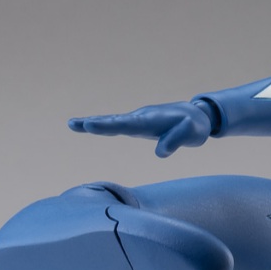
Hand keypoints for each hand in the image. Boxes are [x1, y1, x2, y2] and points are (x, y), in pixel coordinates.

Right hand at [68, 101, 212, 157]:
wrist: (197, 116)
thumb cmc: (194, 125)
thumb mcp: (192, 133)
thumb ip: (176, 140)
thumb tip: (160, 153)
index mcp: (151, 121)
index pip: (127, 124)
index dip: (109, 126)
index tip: (91, 124)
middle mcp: (141, 119)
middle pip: (115, 121)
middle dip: (95, 123)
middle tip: (73, 123)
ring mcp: (139, 121)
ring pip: (114, 122)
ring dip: (94, 123)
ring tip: (73, 124)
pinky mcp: (139, 125)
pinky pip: (118, 125)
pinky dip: (103, 125)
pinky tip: (89, 125)